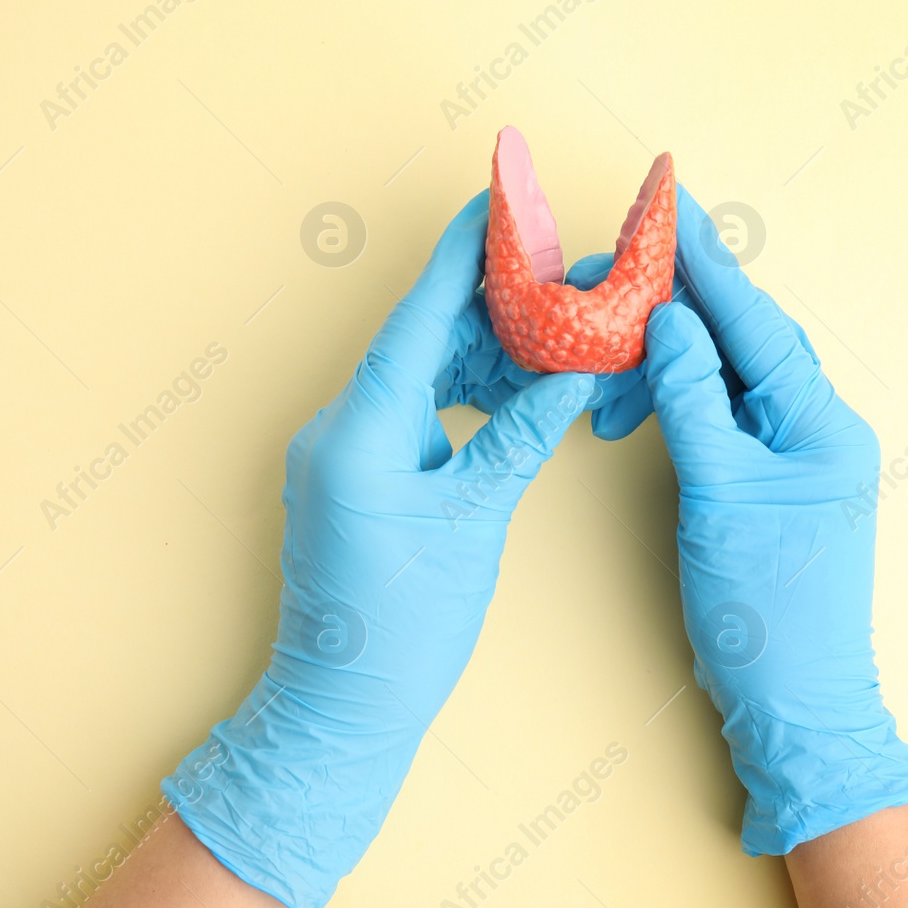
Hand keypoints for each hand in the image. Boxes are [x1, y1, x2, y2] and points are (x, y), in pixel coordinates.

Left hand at [162, 191, 597, 907]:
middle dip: (487, 304)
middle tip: (551, 274)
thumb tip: (570, 375)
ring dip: (478, 350)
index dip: (461, 257)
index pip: (418, 321)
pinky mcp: (353, 473)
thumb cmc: (402, 628)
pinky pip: (409, 409)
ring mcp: (340, 450)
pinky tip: (508, 384)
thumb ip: (519, 438)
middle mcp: (337, 428)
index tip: (496, 202)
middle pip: (419, 339)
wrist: (345, 705)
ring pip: (416, 373)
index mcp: (358, 432)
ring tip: (547, 329)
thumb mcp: (473, 524)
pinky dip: (458, 393)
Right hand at [641, 185, 907, 853]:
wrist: (792, 701)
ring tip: (606, 352)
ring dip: (666, 354)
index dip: (709, 262)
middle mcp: (817, 426)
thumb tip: (672, 319)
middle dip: (677, 301)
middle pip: (743, 337)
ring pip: (726, 373)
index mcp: (823, 423)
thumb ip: (694, 399)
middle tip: (612, 272)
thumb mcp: (720, 495)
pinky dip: (674, 397)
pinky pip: (719, 412)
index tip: (671, 204)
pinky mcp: (766, 478)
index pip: (756, 321)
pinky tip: (633, 397)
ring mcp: (794, 453)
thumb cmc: (766, 610)